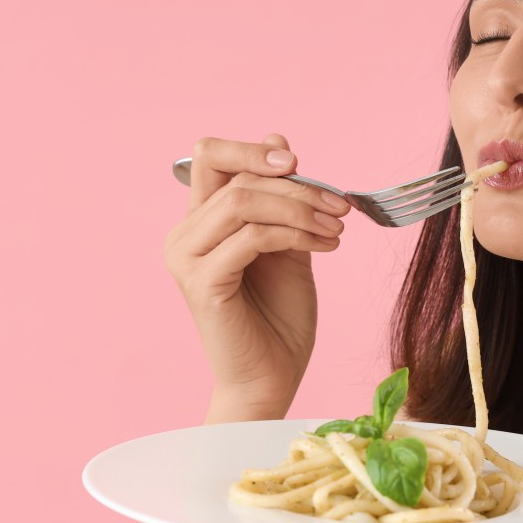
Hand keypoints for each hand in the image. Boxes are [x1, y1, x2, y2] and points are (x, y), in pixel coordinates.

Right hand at [164, 133, 351, 408]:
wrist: (272, 379)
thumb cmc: (279, 319)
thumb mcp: (289, 246)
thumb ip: (283, 201)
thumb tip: (280, 143)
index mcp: (200, 222)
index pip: (210, 156)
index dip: (253, 150)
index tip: (300, 164)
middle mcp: (184, 235)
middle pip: (229, 173)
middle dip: (295, 184)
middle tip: (339, 206)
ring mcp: (187, 259)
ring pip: (243, 202)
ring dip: (301, 209)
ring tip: (336, 230)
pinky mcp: (203, 283)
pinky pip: (251, 236)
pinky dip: (295, 234)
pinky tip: (326, 247)